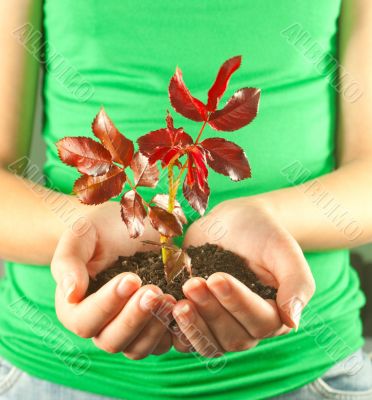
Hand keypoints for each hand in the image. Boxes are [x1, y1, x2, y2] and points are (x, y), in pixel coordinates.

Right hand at [51, 201, 174, 358]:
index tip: (131, 278)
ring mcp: (128, 329)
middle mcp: (100, 325)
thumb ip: (69, 262)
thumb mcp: (81, 234)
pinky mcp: (153, 326)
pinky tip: (183, 306)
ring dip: (155, 327)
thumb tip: (69, 294)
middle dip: (134, 318)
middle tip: (154, 291)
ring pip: (138, 348)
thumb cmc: (100, 228)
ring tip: (170, 298)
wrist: (127, 226)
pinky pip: (163, 343)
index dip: (107, 304)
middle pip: (112, 341)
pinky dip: (173, 331)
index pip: (84, 321)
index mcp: (75, 307)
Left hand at [171, 199, 314, 356]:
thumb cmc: (261, 232)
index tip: (216, 277)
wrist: (233, 222)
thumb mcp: (283, 249)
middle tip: (193, 283)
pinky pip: (185, 337)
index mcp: (274, 313)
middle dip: (210, 311)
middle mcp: (247, 326)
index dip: (236, 303)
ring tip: (175, 300)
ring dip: (191, 325)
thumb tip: (293, 322)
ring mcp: (220, 324)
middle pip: (232, 338)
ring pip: (208, 344)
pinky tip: (162, 305)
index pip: (259, 321)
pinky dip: (173, 328)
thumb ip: (296, 282)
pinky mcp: (197, 318)